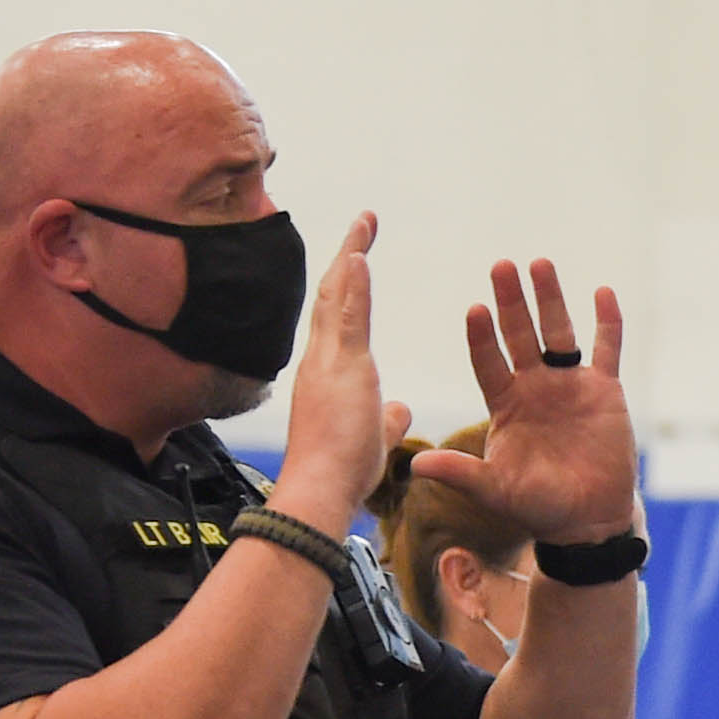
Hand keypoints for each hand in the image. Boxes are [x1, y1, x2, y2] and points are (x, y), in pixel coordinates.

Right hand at [270, 210, 391, 531]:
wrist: (318, 492)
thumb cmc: (340, 474)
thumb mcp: (375, 439)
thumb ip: (387, 420)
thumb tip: (399, 410)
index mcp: (329, 376)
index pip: (338, 321)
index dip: (348, 288)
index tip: (359, 259)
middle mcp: (321, 361)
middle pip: (332, 298)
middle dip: (347, 259)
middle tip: (362, 226)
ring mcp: (327, 362)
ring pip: (337, 298)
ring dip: (352, 258)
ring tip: (365, 226)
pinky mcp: (340, 370)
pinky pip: (347, 318)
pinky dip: (353, 286)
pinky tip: (359, 257)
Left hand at [410, 259, 637, 547]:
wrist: (587, 520)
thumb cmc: (538, 507)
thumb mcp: (494, 490)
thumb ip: (460, 473)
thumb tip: (413, 466)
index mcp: (505, 403)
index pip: (488, 360)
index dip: (482, 336)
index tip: (475, 309)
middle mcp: (534, 386)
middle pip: (520, 334)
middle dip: (511, 301)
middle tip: (501, 266)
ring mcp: (570, 385)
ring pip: (559, 333)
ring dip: (550, 298)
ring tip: (540, 264)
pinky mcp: (605, 391)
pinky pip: (606, 350)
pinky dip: (607, 322)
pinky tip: (603, 292)